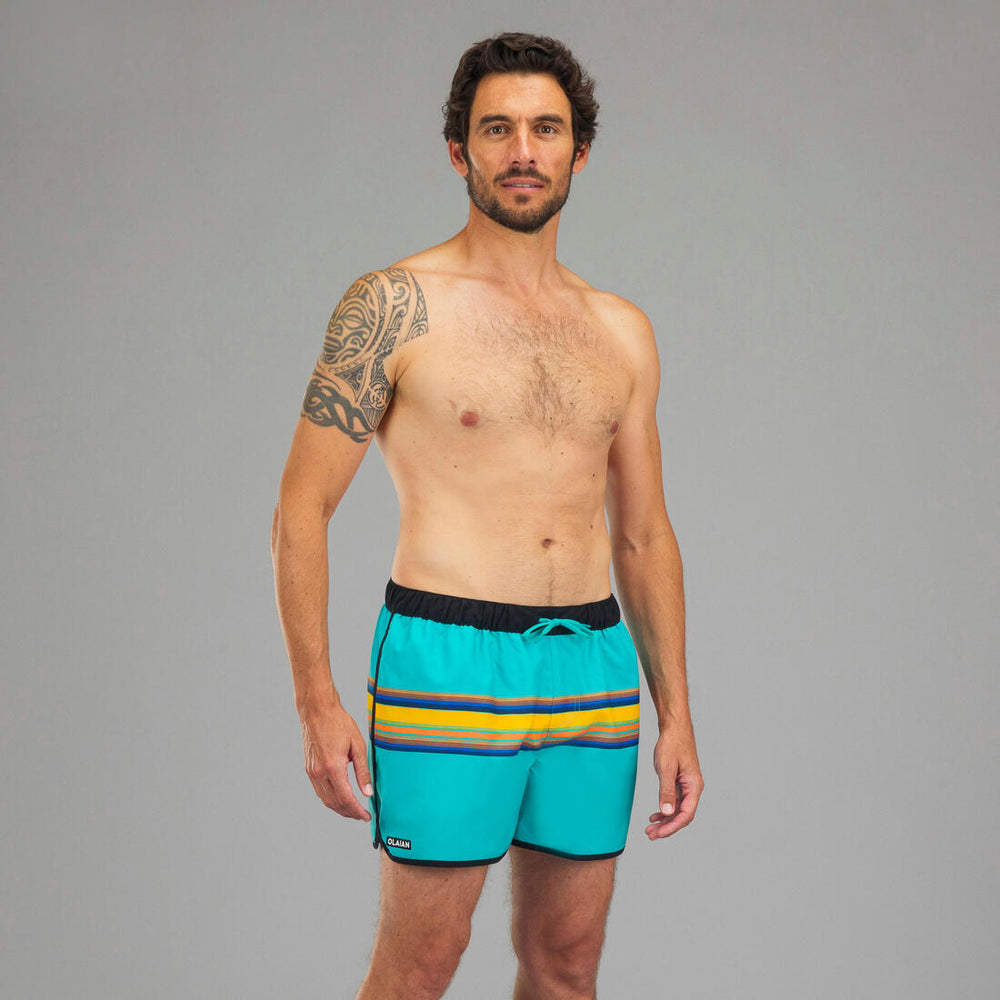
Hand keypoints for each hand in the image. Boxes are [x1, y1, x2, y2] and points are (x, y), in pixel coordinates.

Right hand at [300, 699, 372, 819]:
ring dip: (339, 808)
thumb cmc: (338, 723)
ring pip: (325, 799)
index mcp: (333, 767)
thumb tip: (368, 792)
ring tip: (353, 809)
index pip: (346, 799)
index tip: (366, 816)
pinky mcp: (309, 769)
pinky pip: (319, 791)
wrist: (317, 711)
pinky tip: (340, 798)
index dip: (357, 811)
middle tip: (362, 815)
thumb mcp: (357, 745)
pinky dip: (330, 799)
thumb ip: (363, 771)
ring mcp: (312, 772)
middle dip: (349, 813)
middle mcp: (319, 772)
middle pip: (334, 803)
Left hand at [645, 721, 702, 839]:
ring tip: (650, 828)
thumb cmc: (672, 744)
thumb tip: (667, 812)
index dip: (672, 826)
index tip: (658, 833)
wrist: (674, 727)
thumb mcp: (666, 768)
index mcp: (694, 786)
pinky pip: (675, 801)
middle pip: (682, 815)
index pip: (686, 814)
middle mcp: (693, 788)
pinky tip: (655, 814)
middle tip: (650, 834)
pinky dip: (665, 809)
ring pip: (678, 809)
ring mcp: (687, 785)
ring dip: (665, 820)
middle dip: (667, 827)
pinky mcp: (680, 782)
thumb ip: (666, 791)